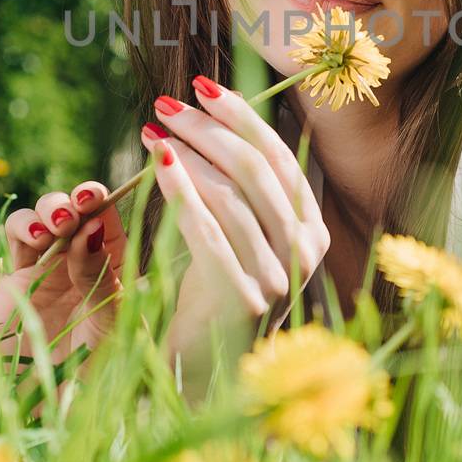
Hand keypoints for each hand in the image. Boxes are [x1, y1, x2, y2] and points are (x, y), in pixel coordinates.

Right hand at [0, 184, 125, 366]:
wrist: (63, 414)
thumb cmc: (101, 371)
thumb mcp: (110, 321)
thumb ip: (98, 275)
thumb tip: (89, 227)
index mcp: (103, 264)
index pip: (98, 217)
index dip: (92, 200)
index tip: (90, 198)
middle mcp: (66, 265)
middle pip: (57, 215)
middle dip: (59, 207)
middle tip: (65, 220)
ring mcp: (29, 278)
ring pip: (22, 230)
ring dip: (27, 221)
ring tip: (39, 236)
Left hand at [142, 75, 330, 375]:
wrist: (203, 374)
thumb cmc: (212, 295)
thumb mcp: (236, 236)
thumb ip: (239, 188)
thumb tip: (213, 117)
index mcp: (311, 230)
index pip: (278, 156)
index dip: (241, 116)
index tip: (202, 87)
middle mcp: (304, 250)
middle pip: (254, 168)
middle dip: (207, 128)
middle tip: (166, 105)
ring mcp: (276, 276)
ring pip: (231, 194)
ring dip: (187, 153)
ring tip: (151, 133)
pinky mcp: (242, 297)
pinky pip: (208, 229)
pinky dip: (180, 189)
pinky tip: (156, 164)